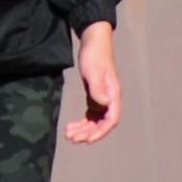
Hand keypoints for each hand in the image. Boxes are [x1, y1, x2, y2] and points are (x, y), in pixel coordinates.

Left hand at [66, 21, 120, 143]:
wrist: (93, 41)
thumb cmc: (94, 55)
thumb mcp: (93, 71)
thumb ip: (98, 88)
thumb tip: (104, 104)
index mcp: (113, 94)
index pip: (111, 119)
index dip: (101, 131)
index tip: (88, 139)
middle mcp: (110, 99)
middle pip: (102, 124)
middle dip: (88, 133)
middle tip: (72, 138)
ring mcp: (102, 99)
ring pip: (95, 121)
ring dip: (83, 130)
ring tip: (68, 134)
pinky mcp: (95, 97)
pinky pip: (90, 116)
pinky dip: (82, 123)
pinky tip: (71, 126)